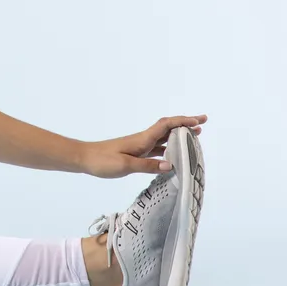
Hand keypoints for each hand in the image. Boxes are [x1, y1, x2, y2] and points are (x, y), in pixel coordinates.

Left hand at [79, 115, 207, 178]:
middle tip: (203, 123)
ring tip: (195, 137)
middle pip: (168, 128)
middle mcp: (143, 140)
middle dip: (186, 124)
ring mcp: (139, 146)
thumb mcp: (125, 165)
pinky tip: (174, 154)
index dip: (183, 121)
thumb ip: (147, 165)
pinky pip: (157, 148)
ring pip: (164, 138)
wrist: (83, 158)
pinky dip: (169, 148)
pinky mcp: (135, 154)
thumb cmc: (102, 161)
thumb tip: (171, 165)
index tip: (199, 120)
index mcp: (142, 139)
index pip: (166, 125)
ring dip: (179, 136)